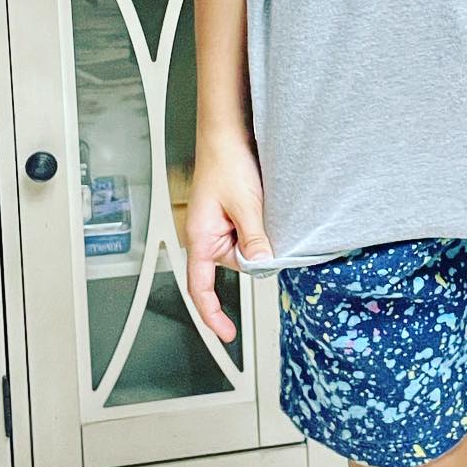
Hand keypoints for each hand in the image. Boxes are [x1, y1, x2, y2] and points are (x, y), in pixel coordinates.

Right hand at [183, 134, 272, 341]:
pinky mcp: (229, 216)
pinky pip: (247, 233)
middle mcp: (206, 235)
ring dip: (259, 237)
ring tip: (260, 206)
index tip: (227, 334)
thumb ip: (254, 239)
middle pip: (235, 266)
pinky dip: (259, 228)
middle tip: (266, 227)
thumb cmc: (226, 162)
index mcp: (200, 238)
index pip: (201, 288)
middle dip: (255, 255)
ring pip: (245, 249)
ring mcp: (217, 226)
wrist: (227, 133)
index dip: (213, 314)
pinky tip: (262, 207)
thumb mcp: (246, 205)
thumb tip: (262, 266)